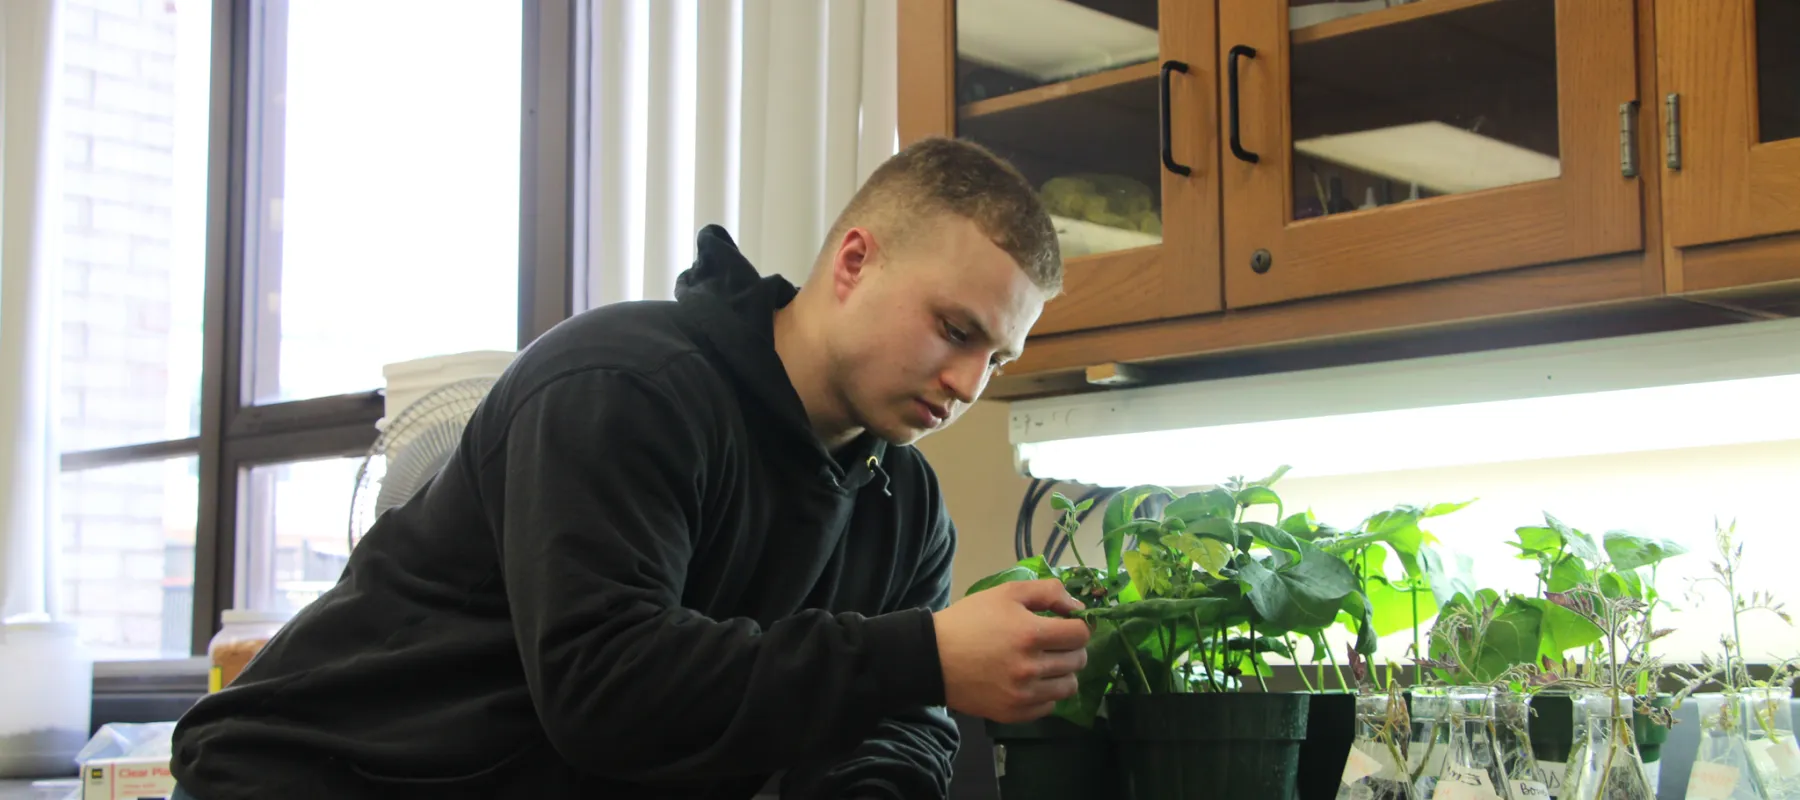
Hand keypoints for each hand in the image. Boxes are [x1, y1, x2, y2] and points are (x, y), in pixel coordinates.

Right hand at [932, 579, 1090, 723]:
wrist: (932, 657)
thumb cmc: (969, 620)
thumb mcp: (1006, 593)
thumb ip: (1047, 592)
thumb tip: (1078, 608)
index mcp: (1030, 635)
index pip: (1080, 634)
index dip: (1078, 625)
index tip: (1066, 624)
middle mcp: (1031, 668)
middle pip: (1078, 660)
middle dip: (1071, 647)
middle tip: (1054, 642)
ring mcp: (1023, 695)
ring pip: (1069, 686)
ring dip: (1063, 672)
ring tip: (1045, 663)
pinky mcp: (1014, 713)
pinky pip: (1050, 706)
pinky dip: (1046, 693)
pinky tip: (1031, 681)